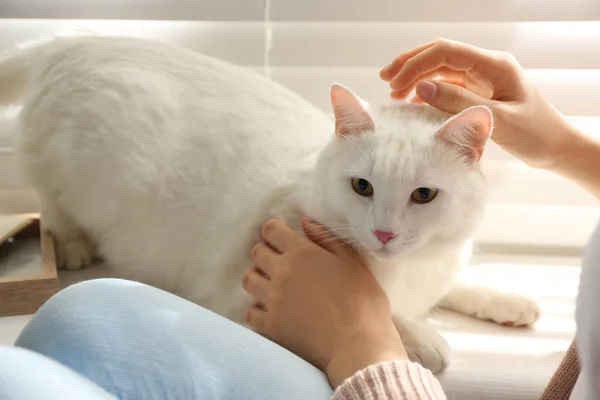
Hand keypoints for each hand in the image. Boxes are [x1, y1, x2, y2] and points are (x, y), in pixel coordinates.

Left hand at [243, 217, 406, 387]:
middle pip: (257, 253)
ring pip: (248, 280)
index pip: (271, 230)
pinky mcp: (270, 325)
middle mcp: (282, 272)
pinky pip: (250, 312)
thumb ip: (328, 239)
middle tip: (279, 262)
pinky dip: (257, 309)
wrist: (358, 346)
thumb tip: (305, 222)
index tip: (281, 238)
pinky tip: (270, 311)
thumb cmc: (363, 302)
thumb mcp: (354, 263)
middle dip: (266, 252)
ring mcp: (273, 299)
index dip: (274, 231)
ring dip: (258, 278)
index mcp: (302, 253)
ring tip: (271, 285)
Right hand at [380, 38, 579, 169]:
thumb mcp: (497, 119)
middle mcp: (486, 67)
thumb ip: (459, 103)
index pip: (445, 52)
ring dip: (417, 78)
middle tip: (386, 80)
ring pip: (441, 70)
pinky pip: (448, 86)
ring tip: (395, 94)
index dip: (416, 64)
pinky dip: (429, 92)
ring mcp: (482, 79)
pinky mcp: (480, 93)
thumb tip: (421, 89)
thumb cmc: (535, 134)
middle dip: (411, 64)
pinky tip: (415, 104)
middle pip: (440, 55)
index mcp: (493, 65)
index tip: (395, 82)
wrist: (557, 148)